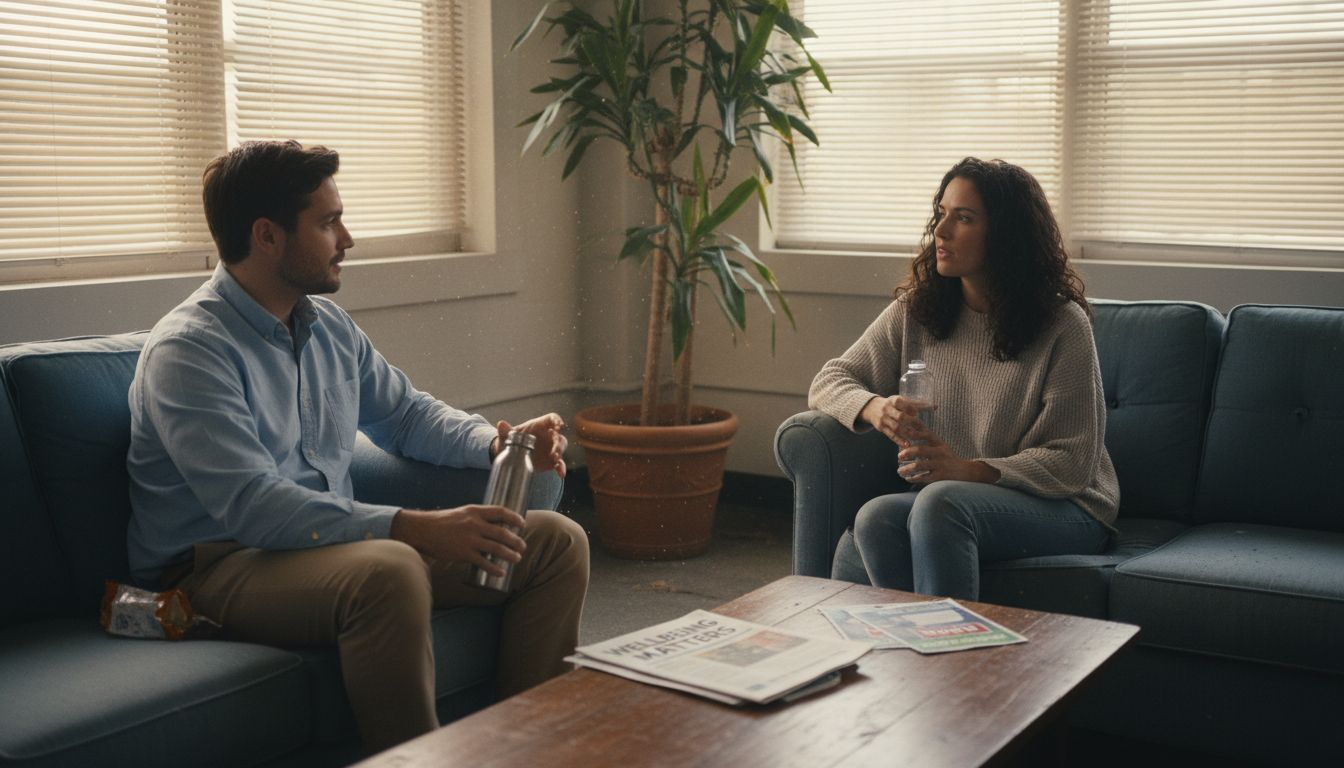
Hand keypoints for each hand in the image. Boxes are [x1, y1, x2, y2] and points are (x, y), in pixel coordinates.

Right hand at [391, 505, 527, 576]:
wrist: (423, 530)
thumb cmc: (443, 522)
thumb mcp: (463, 513)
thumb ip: (478, 518)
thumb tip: (496, 526)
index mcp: (475, 511)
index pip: (501, 512)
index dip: (514, 518)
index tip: (522, 524)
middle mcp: (474, 524)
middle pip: (502, 532)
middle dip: (516, 541)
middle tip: (523, 546)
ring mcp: (469, 539)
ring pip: (496, 548)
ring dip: (510, 554)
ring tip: (517, 558)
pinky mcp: (463, 553)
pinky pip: (483, 562)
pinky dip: (494, 568)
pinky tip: (501, 572)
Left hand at [494, 413, 566, 477]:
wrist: (509, 455)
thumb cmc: (511, 440)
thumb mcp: (506, 435)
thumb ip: (505, 430)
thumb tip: (501, 424)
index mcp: (539, 426)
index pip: (552, 419)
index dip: (557, 421)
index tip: (559, 426)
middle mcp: (547, 436)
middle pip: (558, 436)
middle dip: (558, 443)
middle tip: (554, 451)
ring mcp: (550, 448)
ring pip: (560, 448)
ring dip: (559, 453)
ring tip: (554, 459)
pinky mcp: (551, 460)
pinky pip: (559, 463)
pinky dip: (561, 468)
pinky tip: (560, 473)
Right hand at [861, 395, 937, 445]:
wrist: (872, 408)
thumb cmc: (892, 404)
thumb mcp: (902, 400)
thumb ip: (918, 404)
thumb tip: (936, 406)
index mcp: (894, 400)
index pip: (904, 404)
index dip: (912, 409)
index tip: (918, 414)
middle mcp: (887, 409)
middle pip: (900, 417)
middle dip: (912, 423)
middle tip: (922, 428)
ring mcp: (883, 419)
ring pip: (896, 427)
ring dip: (907, 433)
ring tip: (917, 438)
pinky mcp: (881, 428)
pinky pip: (891, 435)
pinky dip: (899, 440)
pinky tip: (907, 445)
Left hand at [897, 436, 1001, 485]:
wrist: (966, 472)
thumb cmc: (948, 457)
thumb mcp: (940, 445)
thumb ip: (927, 438)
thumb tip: (910, 426)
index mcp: (939, 443)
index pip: (926, 434)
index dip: (914, 432)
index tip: (903, 431)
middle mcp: (940, 452)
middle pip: (920, 450)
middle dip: (907, 452)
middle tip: (899, 456)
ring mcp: (940, 465)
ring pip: (919, 465)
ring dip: (906, 468)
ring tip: (899, 471)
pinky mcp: (940, 477)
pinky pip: (923, 477)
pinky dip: (913, 478)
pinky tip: (907, 478)